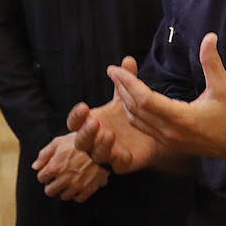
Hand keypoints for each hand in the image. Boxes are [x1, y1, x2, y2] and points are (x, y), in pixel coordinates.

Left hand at [31, 133, 108, 201]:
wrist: (102, 144)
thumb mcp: (58, 142)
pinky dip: (77, 194)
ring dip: (64, 190)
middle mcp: (64, 179)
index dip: (45, 174)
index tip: (50, 171)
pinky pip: (78, 199)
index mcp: (55, 167)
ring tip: (69, 180)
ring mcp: (77, 185)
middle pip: (50, 191)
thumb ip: (44, 154)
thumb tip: (35, 167)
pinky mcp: (89, 189)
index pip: (41, 178)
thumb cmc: (79, 140)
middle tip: (58, 178)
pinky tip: (79, 185)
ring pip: (63, 196)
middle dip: (52, 184)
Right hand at [66, 56, 160, 173]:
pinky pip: (115, 166)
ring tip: (109, 134)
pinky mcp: (122, 164)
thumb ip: (126, 80)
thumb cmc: (129, 116)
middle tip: (95, 123)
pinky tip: (122, 151)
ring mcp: (107, 153)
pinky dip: (117, 159)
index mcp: (90, 123)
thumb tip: (128, 59)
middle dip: (85, 133)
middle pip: (81, 141)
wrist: (150, 135)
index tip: (84, 106)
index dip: (76, 117)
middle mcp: (95, 140)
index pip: (75, 122)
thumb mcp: (127, 97)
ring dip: (100, 145)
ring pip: (96, 155)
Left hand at [108, 33, 225, 164]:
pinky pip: (144, 128)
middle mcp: (170, 132)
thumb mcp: (223, 87)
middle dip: (121, 90)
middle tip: (111, 72)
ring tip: (118, 85)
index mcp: (181, 118)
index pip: (145, 99)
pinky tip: (131, 103)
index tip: (115, 69)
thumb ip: (212, 62)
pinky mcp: (170, 144)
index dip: (128, 83)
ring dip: (125, 103)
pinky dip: (134, 114)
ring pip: (137, 121)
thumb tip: (209, 37)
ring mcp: (168, 140)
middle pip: (135, 110)